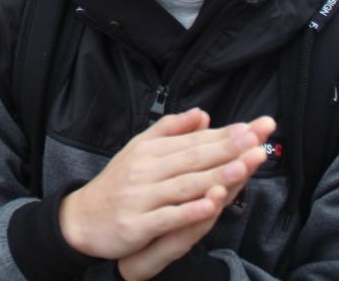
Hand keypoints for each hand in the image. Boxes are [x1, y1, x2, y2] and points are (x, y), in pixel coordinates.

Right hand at [58, 109, 273, 261]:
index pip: (193, 141)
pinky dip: (189, 212)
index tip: (253, 128)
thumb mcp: (138, 150)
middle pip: (193, 159)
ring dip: (216, 176)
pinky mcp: (136, 224)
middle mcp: (145, 170)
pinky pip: (167, 217)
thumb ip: (170, 131)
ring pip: (184, 185)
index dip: (224, 135)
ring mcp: (141, 197)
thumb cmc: (117, 184)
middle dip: (228, 149)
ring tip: (244, 167)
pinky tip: (211, 207)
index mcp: (150, 151)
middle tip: (258, 140)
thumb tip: (202, 113)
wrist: (81, 218)